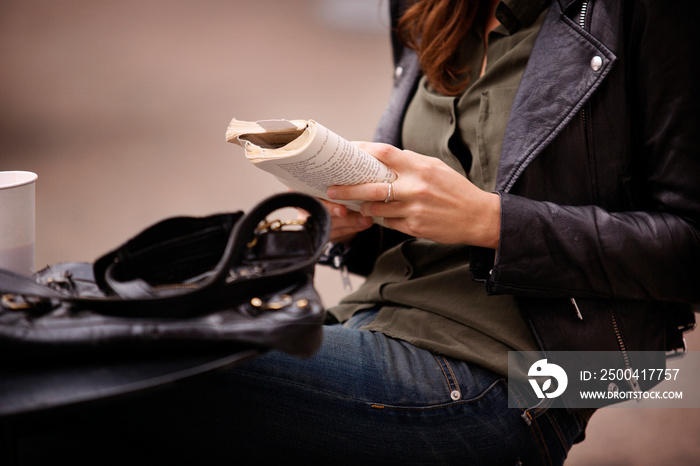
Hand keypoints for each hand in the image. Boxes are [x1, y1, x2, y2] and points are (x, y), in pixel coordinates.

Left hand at [326, 142, 500, 248]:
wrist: (478, 217)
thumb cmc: (456, 190)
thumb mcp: (435, 167)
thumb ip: (410, 163)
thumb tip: (381, 159)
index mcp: (420, 167)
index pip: (383, 154)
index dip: (361, 152)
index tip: (346, 154)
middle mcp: (415, 187)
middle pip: (370, 187)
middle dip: (347, 189)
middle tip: (330, 190)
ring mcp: (413, 209)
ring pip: (375, 209)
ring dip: (363, 207)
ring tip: (357, 205)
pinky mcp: (414, 227)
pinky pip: (388, 222)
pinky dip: (382, 218)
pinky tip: (381, 215)